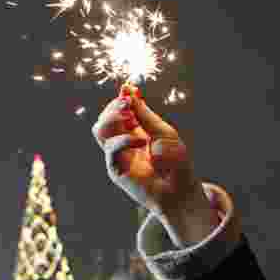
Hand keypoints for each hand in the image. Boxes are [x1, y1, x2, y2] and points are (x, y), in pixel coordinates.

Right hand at [91, 86, 215, 245]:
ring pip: (99, 130)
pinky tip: (142, 141)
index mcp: (136, 131)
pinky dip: (124, 140)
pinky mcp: (116, 169)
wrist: (180, 191)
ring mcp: (119, 156)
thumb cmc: (177, 163)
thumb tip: (128, 89)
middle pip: (105, 118)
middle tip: (128, 103)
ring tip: (130, 117)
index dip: (121, 98)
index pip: (119, 111)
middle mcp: (124, 142)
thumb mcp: (163, 132)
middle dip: (114, 107)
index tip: (128, 88)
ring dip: (112, 119)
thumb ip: (144, 113)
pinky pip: (111, 149)